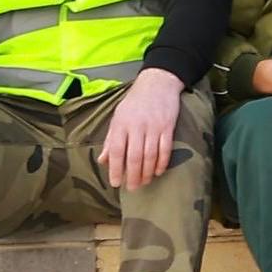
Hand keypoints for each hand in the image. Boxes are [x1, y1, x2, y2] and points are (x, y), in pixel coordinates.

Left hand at [100, 65, 185, 190]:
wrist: (158, 83)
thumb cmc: (135, 102)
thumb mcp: (118, 118)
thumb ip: (111, 140)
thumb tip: (103, 160)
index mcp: (121, 125)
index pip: (117, 151)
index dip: (116, 169)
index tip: (116, 183)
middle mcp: (137, 126)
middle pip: (135, 156)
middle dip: (134, 175)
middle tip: (133, 188)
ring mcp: (154, 126)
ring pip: (150, 155)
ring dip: (148, 172)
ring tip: (145, 182)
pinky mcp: (168, 126)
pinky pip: (165, 148)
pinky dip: (162, 162)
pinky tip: (159, 171)